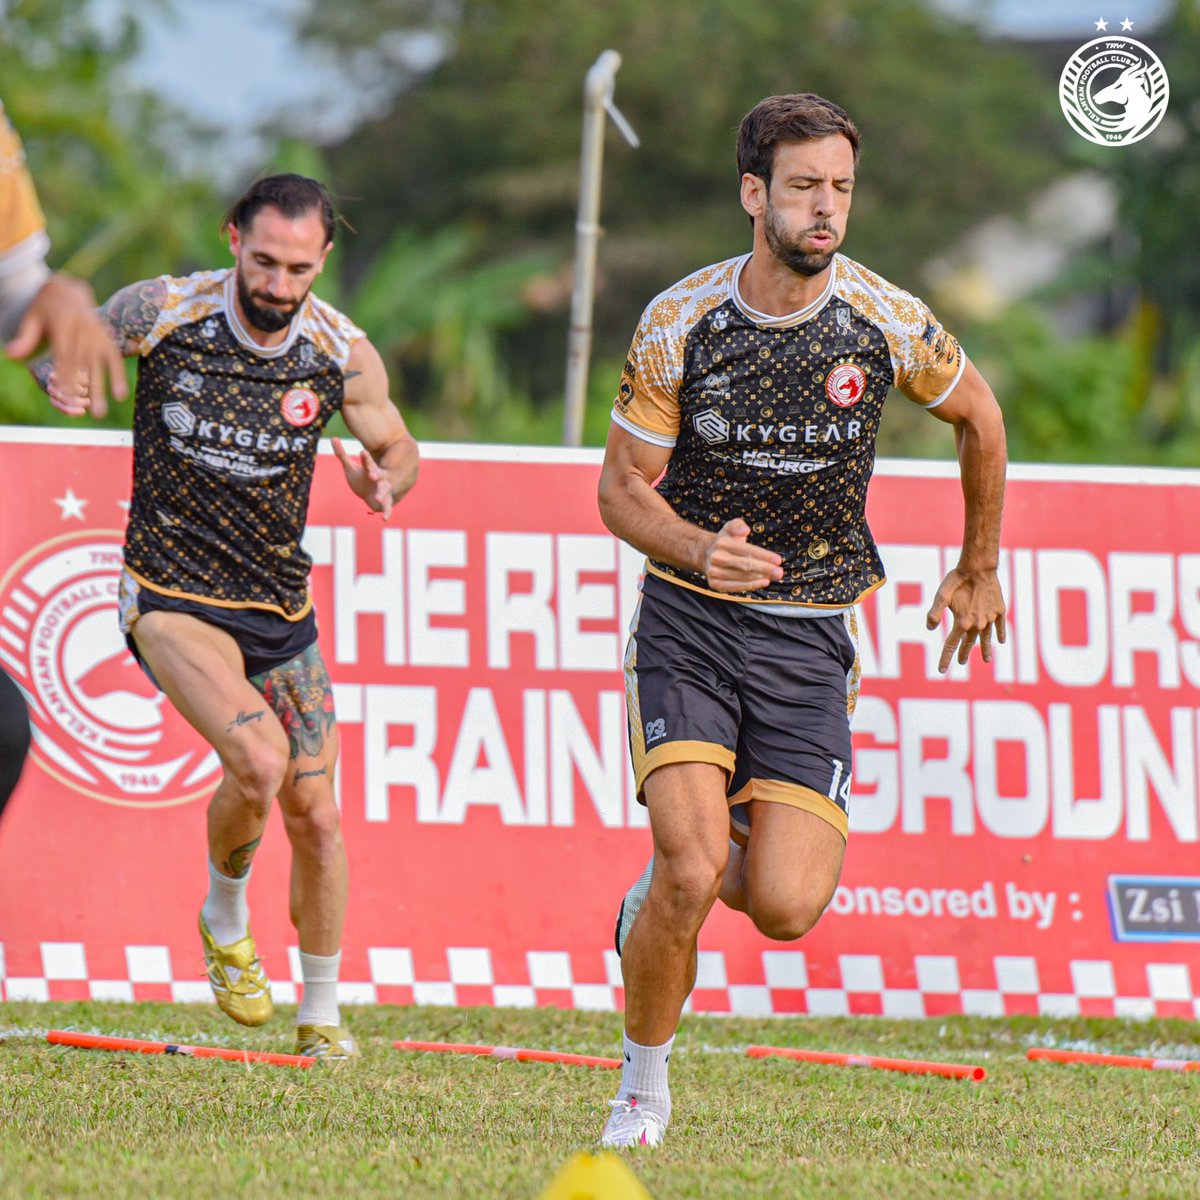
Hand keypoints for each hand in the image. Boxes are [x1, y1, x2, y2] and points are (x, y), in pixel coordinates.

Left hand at [7, 274, 126, 416]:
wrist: (68, 289)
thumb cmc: (46, 308)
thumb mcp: (32, 318)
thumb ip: (25, 338)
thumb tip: (11, 356)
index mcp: (64, 322)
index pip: (64, 353)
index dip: (65, 374)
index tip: (64, 394)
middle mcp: (84, 328)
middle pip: (83, 362)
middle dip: (82, 387)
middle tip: (82, 408)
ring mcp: (97, 334)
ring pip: (99, 365)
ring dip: (101, 389)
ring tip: (100, 413)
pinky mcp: (106, 338)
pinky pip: (114, 359)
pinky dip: (118, 376)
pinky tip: (120, 395)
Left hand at [332, 437, 394, 518]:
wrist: (373, 494)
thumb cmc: (361, 478)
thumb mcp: (350, 467)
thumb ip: (342, 454)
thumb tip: (333, 438)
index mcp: (370, 469)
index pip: (368, 463)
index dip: (365, 458)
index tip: (363, 452)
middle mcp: (379, 479)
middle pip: (379, 475)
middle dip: (376, 475)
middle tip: (372, 475)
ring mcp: (384, 490)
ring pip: (385, 491)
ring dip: (383, 494)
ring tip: (379, 498)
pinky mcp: (386, 502)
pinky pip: (388, 507)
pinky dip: (387, 512)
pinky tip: (385, 518)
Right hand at [703, 518, 783, 591]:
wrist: (705, 554)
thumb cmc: (725, 541)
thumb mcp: (730, 527)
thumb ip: (738, 525)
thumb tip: (745, 530)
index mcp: (722, 543)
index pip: (747, 550)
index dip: (764, 556)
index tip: (778, 560)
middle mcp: (716, 558)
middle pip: (746, 565)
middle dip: (765, 569)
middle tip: (779, 573)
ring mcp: (714, 572)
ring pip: (742, 577)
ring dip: (760, 578)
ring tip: (773, 577)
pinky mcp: (714, 584)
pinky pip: (735, 587)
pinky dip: (751, 586)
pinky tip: (763, 582)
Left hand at [926, 567, 1006, 672]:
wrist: (979, 567)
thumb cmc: (957, 580)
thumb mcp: (941, 596)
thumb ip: (934, 613)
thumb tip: (930, 628)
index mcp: (962, 622)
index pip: (951, 645)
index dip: (945, 658)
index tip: (941, 671)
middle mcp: (977, 624)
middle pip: (969, 643)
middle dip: (963, 654)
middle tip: (960, 662)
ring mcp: (990, 617)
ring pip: (987, 638)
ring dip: (986, 649)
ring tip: (986, 660)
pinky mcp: (1000, 610)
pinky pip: (1000, 626)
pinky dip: (1000, 634)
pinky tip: (1000, 641)